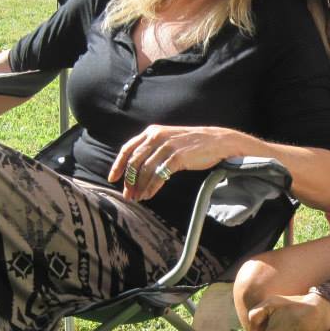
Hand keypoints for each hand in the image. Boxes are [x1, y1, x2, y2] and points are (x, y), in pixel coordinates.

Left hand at [108, 125, 235, 201]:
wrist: (217, 141)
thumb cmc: (192, 143)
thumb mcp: (168, 139)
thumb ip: (152, 148)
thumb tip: (136, 168)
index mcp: (152, 132)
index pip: (128, 149)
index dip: (118, 165)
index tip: (112, 178)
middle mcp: (157, 137)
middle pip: (134, 162)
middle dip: (128, 181)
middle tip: (127, 195)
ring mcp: (167, 147)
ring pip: (145, 171)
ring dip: (139, 187)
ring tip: (138, 198)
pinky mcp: (177, 157)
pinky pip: (159, 176)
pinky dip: (152, 187)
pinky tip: (149, 195)